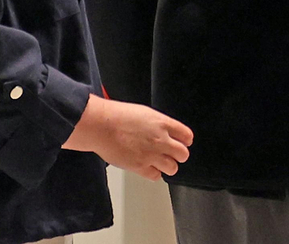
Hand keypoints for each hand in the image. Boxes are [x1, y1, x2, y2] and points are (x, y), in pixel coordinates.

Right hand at [63, 95, 193, 181]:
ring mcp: (151, 155)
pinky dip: (154, 173)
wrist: (102, 126)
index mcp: (163, 123)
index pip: (186, 136)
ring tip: (161, 162)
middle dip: (179, 155)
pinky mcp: (140, 167)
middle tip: (173, 155)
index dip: (185, 140)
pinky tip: (149, 168)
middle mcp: (160, 140)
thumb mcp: (145, 113)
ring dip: (168, 166)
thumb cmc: (117, 117)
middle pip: (183, 154)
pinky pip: (156, 176)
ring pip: (173, 168)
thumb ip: (159, 124)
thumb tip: (165, 132)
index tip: (184, 142)